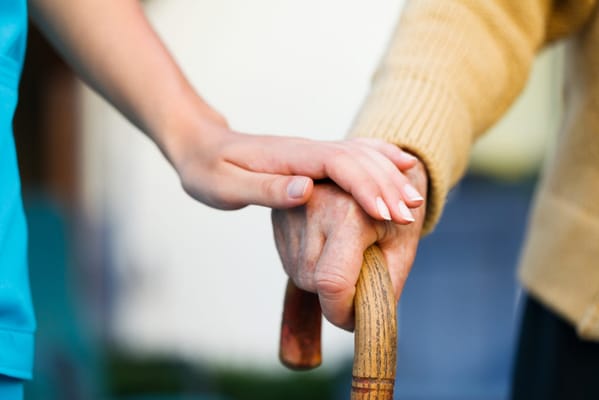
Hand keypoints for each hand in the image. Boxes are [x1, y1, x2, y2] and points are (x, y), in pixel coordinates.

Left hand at [163, 104, 424, 218]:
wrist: (199, 145)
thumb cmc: (207, 170)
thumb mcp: (226, 186)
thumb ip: (266, 190)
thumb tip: (307, 190)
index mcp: (290, 157)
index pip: (338, 165)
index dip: (365, 186)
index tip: (385, 212)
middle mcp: (307, 150)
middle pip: (357, 160)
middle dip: (386, 185)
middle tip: (411, 214)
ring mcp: (312, 152)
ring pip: (361, 156)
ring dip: (389, 175)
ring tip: (414, 199)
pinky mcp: (313, 159)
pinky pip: (354, 154)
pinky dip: (380, 158)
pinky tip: (401, 163)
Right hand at [272, 160, 426, 329]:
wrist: (376, 170)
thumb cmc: (396, 210)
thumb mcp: (402, 248)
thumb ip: (384, 287)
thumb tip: (361, 321)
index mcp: (348, 211)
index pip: (332, 281)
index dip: (342, 312)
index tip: (355, 320)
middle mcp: (311, 205)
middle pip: (314, 282)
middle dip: (338, 294)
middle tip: (361, 275)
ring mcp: (290, 209)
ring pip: (300, 275)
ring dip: (323, 280)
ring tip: (347, 253)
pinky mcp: (278, 215)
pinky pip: (291, 261)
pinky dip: (312, 266)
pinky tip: (329, 245)